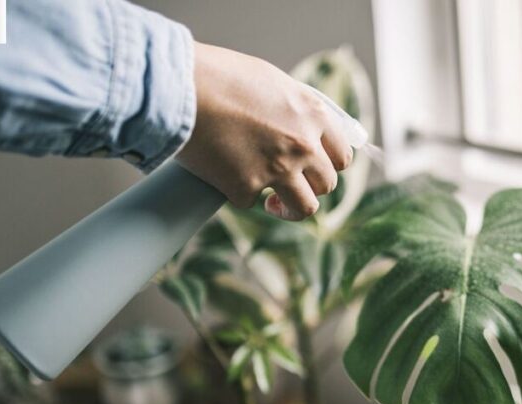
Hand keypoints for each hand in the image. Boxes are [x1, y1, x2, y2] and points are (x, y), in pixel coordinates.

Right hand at [177, 43, 351, 220]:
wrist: (179, 86)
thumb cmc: (219, 76)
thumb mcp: (271, 81)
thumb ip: (293, 108)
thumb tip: (303, 126)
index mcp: (313, 115)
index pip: (342, 155)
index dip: (330, 165)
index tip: (317, 169)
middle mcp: (303, 145)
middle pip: (327, 184)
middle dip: (311, 187)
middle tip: (292, 184)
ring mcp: (278, 169)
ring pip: (304, 207)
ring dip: (290, 209)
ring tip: (274, 204)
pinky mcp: (246, 188)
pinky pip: (252, 202)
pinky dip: (239, 193)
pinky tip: (226, 177)